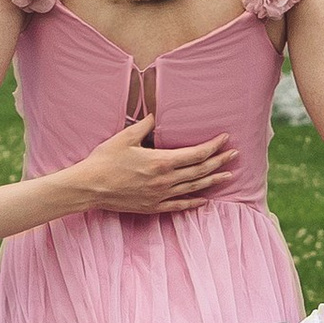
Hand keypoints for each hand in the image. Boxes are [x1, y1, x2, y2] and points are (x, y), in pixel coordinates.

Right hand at [65, 118, 236, 216]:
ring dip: (212, 181)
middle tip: (235, 155)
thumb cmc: (104, 160)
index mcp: (161, 161)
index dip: (213, 146)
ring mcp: (160, 196)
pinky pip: (179, 205)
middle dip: (219, 162)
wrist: (89, 188)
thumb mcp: (124, 137)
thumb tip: (156, 115)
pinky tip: (204, 200)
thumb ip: (144, 126)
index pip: (196, 154)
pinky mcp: (152, 206)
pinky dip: (194, 202)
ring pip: (194, 188)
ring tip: (228, 176)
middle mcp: (165, 180)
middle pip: (200, 171)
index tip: (225, 139)